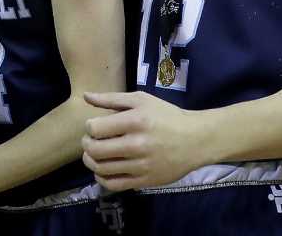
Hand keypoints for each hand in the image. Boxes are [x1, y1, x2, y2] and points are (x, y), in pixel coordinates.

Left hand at [82, 91, 211, 190]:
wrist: (195, 139)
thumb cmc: (166, 116)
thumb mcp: (141, 100)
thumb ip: (111, 99)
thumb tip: (86, 96)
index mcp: (135, 121)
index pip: (95, 129)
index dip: (89, 127)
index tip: (94, 126)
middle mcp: (137, 145)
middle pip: (95, 150)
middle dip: (86, 144)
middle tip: (89, 141)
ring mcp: (141, 166)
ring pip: (102, 169)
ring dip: (91, 161)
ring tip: (93, 154)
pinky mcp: (145, 181)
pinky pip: (114, 185)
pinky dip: (101, 179)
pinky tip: (102, 170)